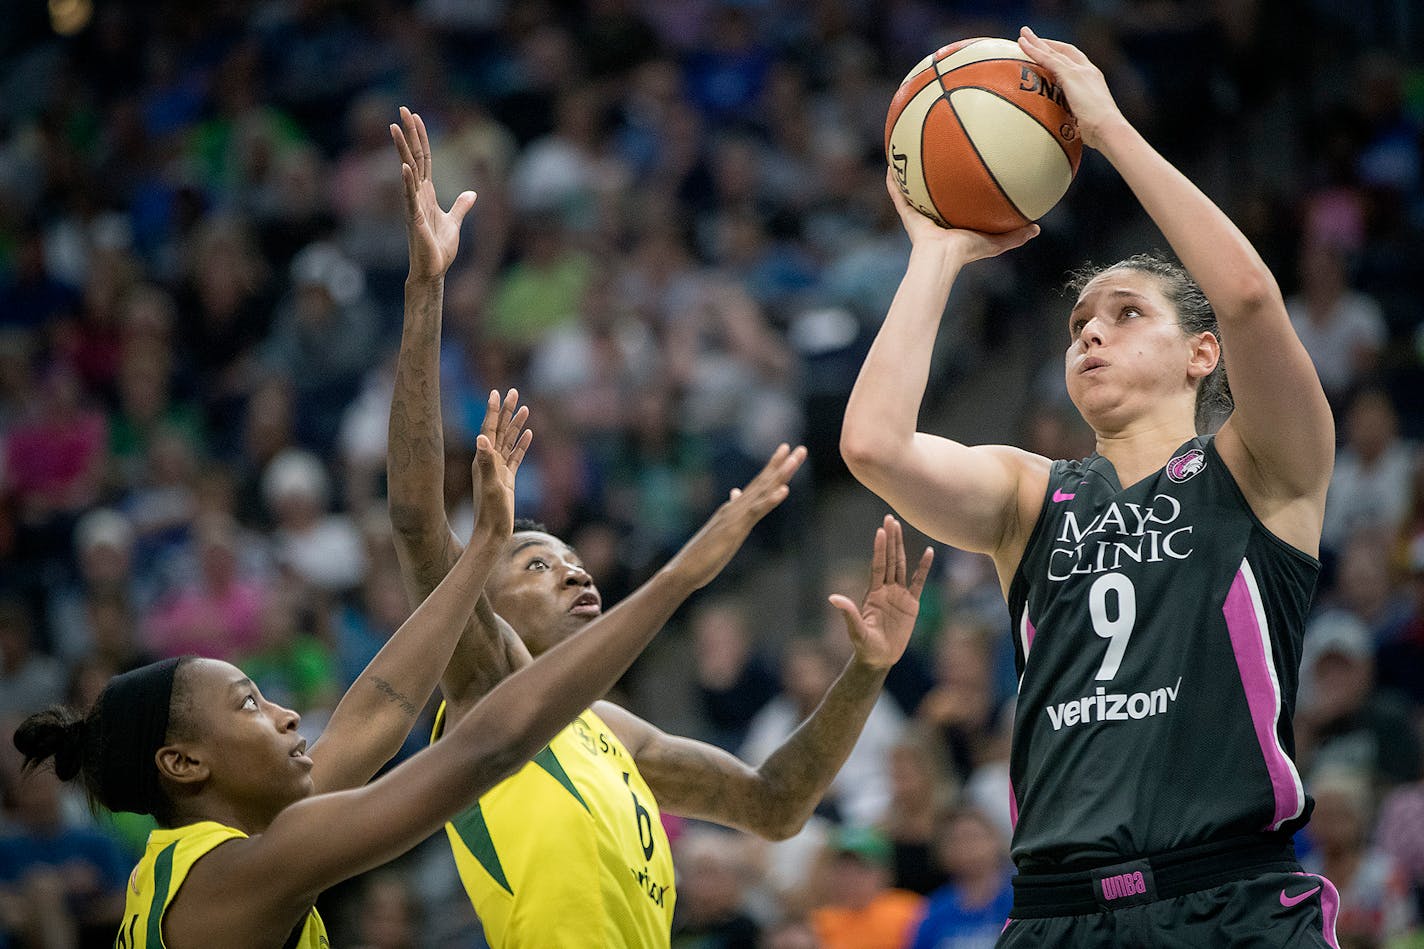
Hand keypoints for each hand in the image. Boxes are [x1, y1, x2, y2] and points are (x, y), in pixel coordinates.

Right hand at [391, 106, 476, 280]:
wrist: (433, 271)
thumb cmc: (439, 249)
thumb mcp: (455, 223)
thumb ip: (461, 207)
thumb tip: (472, 193)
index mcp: (427, 193)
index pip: (424, 159)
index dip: (421, 138)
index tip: (416, 117)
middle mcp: (417, 195)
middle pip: (413, 157)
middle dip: (408, 134)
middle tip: (401, 109)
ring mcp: (414, 205)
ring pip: (407, 171)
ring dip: (401, 149)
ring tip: (394, 127)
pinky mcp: (415, 220)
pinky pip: (410, 198)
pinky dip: (408, 183)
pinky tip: (405, 167)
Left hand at [470, 389, 531, 545]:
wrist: (493, 533)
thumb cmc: (491, 512)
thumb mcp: (490, 485)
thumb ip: (486, 462)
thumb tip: (481, 438)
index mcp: (484, 459)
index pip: (489, 429)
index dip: (493, 411)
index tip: (496, 392)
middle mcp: (489, 461)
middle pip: (500, 430)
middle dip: (506, 411)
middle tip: (513, 392)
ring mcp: (499, 470)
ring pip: (509, 441)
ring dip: (516, 424)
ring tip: (524, 408)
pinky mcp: (508, 479)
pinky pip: (516, 456)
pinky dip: (522, 444)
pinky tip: (528, 434)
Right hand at [665, 444, 806, 589]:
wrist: (683, 569)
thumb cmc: (701, 554)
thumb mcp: (721, 528)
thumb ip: (730, 510)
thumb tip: (735, 493)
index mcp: (734, 508)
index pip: (757, 483)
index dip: (773, 467)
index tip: (786, 451)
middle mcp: (735, 507)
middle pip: (763, 482)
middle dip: (782, 465)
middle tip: (801, 449)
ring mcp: (735, 516)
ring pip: (762, 491)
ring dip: (780, 475)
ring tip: (795, 459)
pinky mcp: (734, 528)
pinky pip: (756, 511)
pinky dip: (771, 500)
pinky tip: (785, 490)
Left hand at [829, 515, 933, 671]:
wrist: (879, 658)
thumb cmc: (865, 646)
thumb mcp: (856, 631)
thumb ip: (848, 614)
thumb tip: (833, 598)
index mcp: (873, 593)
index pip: (877, 566)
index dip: (879, 549)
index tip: (880, 531)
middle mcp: (885, 589)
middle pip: (889, 559)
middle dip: (890, 539)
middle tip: (890, 518)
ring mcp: (899, 595)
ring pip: (901, 565)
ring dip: (902, 547)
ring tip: (901, 526)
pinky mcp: (911, 604)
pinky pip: (918, 582)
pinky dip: (923, 567)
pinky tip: (929, 552)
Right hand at [886, 168, 1037, 261]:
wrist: (942, 258)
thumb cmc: (967, 252)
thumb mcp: (996, 242)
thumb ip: (1015, 235)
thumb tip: (1037, 228)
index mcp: (953, 222)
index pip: (956, 203)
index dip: (958, 189)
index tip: (962, 172)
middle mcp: (934, 217)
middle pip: (933, 193)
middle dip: (933, 178)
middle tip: (936, 157)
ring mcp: (919, 215)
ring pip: (912, 191)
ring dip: (910, 175)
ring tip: (908, 154)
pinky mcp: (907, 214)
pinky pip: (898, 194)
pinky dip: (893, 181)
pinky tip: (892, 163)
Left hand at [1016, 26, 1123, 150]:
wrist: (1108, 128)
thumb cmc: (1099, 132)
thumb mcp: (1084, 121)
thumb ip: (1074, 118)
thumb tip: (1063, 131)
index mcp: (1092, 79)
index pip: (1075, 60)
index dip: (1061, 54)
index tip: (1048, 51)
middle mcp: (1087, 70)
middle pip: (1064, 51)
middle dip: (1048, 43)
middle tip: (1031, 36)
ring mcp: (1080, 71)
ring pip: (1053, 51)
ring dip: (1036, 41)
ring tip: (1022, 34)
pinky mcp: (1071, 74)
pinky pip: (1048, 59)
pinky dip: (1034, 50)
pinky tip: (1022, 45)